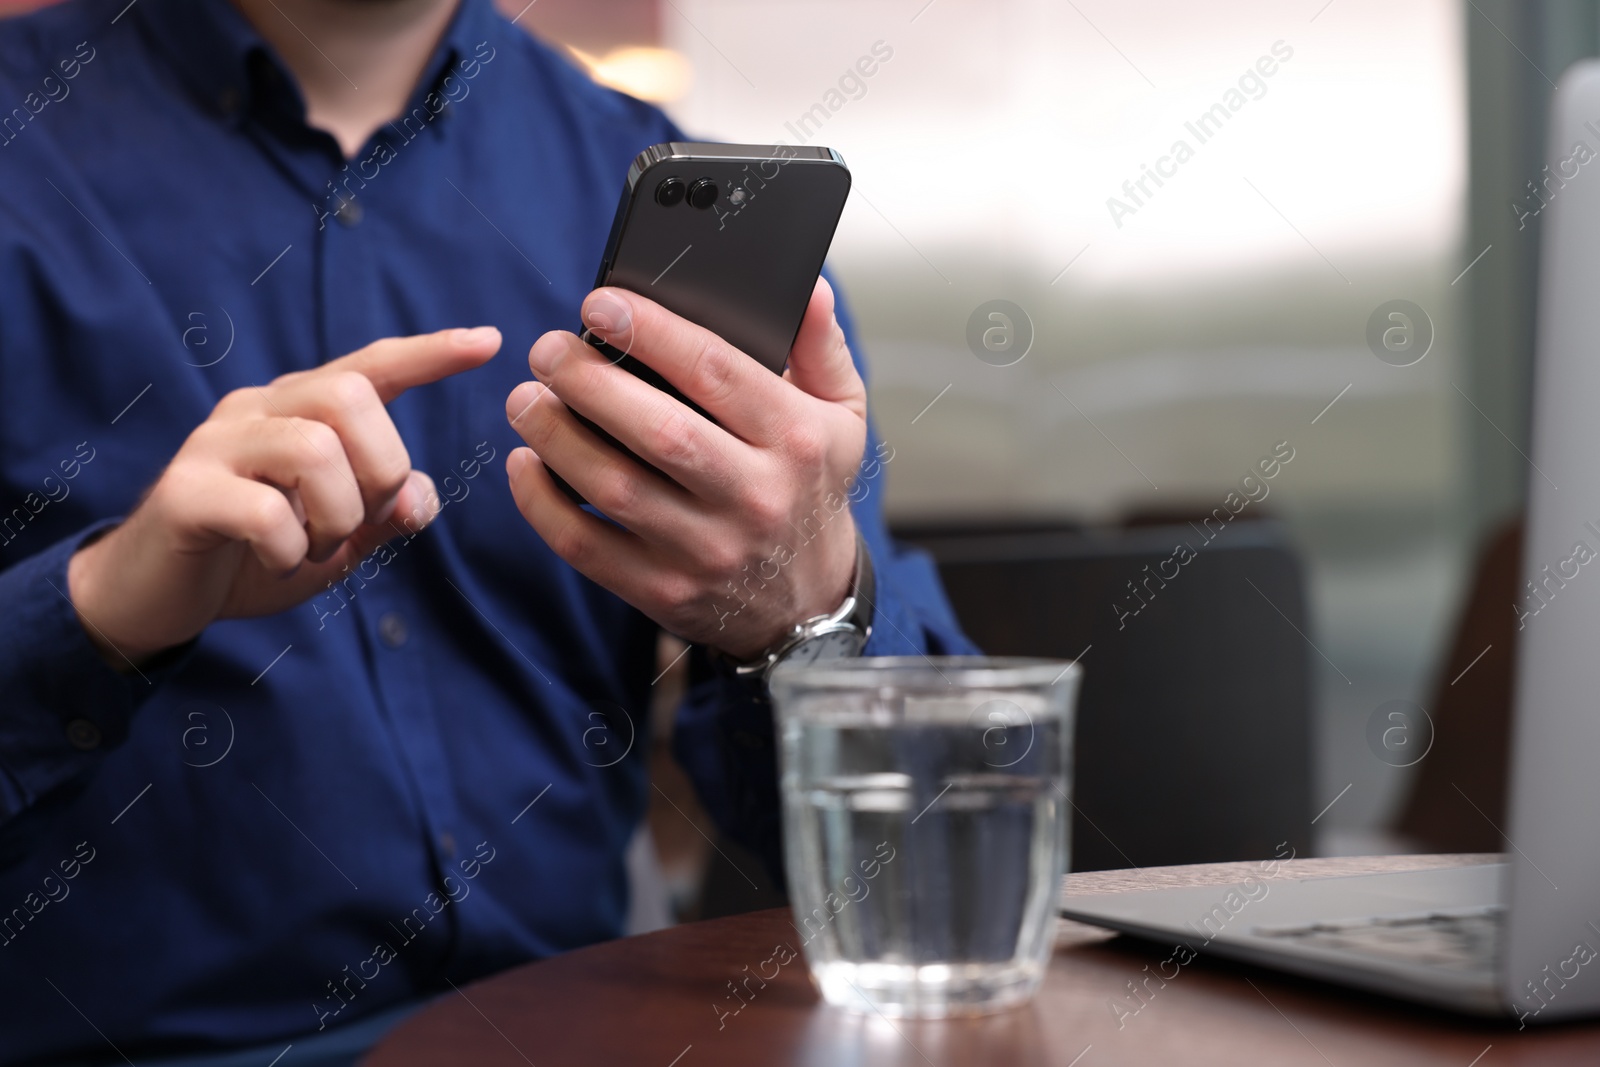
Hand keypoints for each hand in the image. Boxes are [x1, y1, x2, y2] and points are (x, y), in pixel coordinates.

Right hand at [68, 328, 500, 666]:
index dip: (431, 354)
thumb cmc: (251, 556)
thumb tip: (422, 497)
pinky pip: (266, 511)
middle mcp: (258, 410)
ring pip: (314, 449)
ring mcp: (216, 445)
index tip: (490, 341)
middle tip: (355, 522)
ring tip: (312, 548)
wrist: (154, 595)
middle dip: (380, 469)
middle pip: (351, 398)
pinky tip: (277, 561)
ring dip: (336, 517)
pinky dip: (290, 549)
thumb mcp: (335, 540)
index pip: (372, 367)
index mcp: (299, 411)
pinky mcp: (184, 492)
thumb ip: (383, 515)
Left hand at [504, 278, 867, 659]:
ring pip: (615, 487)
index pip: (717, 371)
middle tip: (547, 350)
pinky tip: (525, 464)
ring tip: (526, 399)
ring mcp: (707, 550)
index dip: (651, 331)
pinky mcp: (665, 591)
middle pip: (659, 429)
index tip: (600, 304)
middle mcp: (755, 497)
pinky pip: (587, 547)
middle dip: (590, 381)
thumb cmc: (810, 490)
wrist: (807, 605)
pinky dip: (542, 504)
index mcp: (796, 440)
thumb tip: (806, 290)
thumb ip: (819, 347)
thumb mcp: (842, 416)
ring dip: (556, 436)